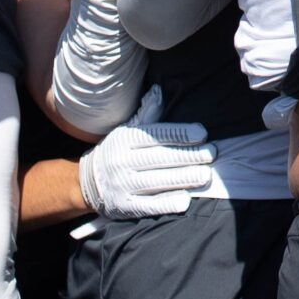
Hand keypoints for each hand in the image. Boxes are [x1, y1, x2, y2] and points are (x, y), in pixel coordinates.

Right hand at [75, 91, 215, 217]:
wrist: (86, 183)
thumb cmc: (117, 151)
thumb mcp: (127, 129)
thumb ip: (147, 114)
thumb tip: (159, 91)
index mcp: (125, 139)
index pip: (156, 135)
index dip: (180, 134)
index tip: (202, 134)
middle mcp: (122, 161)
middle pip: (160, 157)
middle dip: (188, 155)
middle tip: (212, 154)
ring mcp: (122, 185)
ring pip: (157, 181)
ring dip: (184, 178)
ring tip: (205, 175)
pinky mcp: (125, 207)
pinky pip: (149, 206)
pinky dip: (167, 203)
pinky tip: (185, 199)